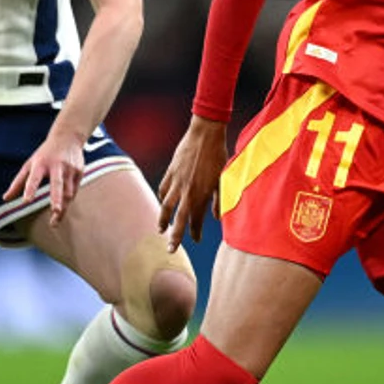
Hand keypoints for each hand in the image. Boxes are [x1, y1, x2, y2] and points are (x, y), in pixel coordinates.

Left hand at [7, 126, 87, 225]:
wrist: (68, 137)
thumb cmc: (44, 154)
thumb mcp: (29, 165)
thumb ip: (17, 183)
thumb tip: (5, 199)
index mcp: (41, 163)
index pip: (34, 177)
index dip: (30, 189)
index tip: (26, 201)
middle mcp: (57, 165)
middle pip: (57, 185)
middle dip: (57, 199)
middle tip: (55, 212)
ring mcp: (70, 169)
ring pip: (68, 193)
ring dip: (62, 208)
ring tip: (54, 222)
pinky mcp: (80, 172)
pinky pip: (73, 191)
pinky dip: (68, 201)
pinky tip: (62, 208)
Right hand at [158, 116, 228, 248]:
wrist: (205, 134)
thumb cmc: (218, 155)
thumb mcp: (224, 179)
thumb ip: (220, 200)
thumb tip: (218, 217)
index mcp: (201, 195)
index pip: (195, 221)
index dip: (195, 233)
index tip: (195, 239)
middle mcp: (186, 191)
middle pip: (177, 220)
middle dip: (174, 237)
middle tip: (170, 250)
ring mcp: (176, 182)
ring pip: (165, 206)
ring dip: (162, 220)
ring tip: (160, 229)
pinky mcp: (170, 171)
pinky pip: (163, 189)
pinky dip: (162, 197)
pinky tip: (163, 201)